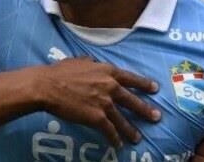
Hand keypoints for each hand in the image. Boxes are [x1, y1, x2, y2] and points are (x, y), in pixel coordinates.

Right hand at [31, 57, 161, 147]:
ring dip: (131, 130)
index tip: (155, 89)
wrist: (47, 86)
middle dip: (145, 110)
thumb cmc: (59, 72)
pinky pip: (110, 130)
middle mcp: (110, 87)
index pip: (131, 78)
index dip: (144, 84)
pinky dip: (114, 138)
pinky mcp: (97, 118)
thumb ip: (90, 62)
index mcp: (107, 71)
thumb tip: (94, 61)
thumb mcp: (78, 60)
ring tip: (138, 137)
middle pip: (133, 100)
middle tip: (156, 117)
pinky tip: (118, 143)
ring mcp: (105, 103)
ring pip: (123, 119)